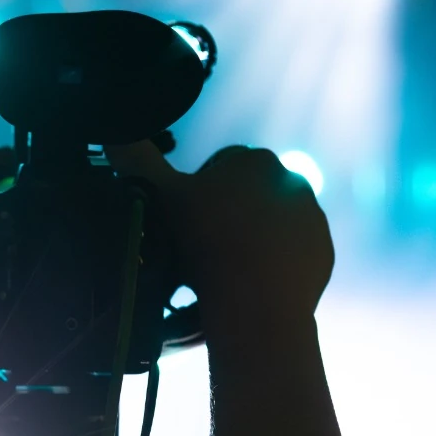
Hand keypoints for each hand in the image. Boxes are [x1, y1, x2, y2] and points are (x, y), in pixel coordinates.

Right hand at [106, 141, 333, 323]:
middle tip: (200, 251)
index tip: (184, 224)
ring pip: (269, 226)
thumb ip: (138, 161)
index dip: (196, 195)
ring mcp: (312, 217)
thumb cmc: (206, 243)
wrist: (257, 302)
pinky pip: (292, 254)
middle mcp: (291, 179)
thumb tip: (112, 133)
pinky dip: (274, 265)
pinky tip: (252, 284)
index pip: (219, 167)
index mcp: (253, 159)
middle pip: (245, 197)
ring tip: (224, 272)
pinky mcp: (323, 251)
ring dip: (250, 240)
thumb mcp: (161, 198)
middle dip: (227, 217)